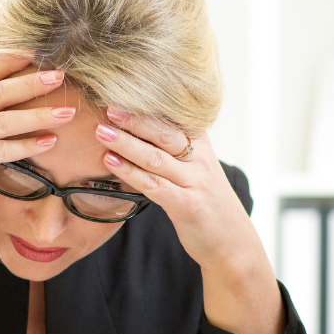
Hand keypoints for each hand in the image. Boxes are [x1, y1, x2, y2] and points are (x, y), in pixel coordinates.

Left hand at [94, 110, 260, 273]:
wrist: (232, 241)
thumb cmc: (205, 202)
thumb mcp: (194, 169)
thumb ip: (172, 150)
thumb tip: (135, 130)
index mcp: (200, 144)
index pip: (170, 118)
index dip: (145, 105)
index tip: (119, 92)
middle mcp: (199, 158)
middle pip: (163, 132)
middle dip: (134, 118)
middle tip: (107, 105)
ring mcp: (195, 181)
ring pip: (155, 156)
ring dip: (126, 143)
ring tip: (101, 131)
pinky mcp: (187, 204)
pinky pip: (154, 185)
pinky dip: (130, 172)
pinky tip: (112, 162)